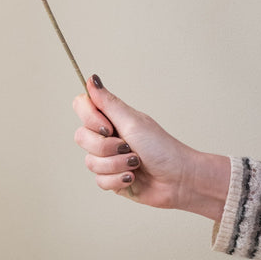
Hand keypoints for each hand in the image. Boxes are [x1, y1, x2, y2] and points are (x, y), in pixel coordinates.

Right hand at [73, 75, 229, 220]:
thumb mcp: (132, 122)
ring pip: (90, 162)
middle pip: (81, 137)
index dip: (89, 117)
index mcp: (111, 117)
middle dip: (106, 147)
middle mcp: (107, 136)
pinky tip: (133, 178)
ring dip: (116, 165)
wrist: (179, 180)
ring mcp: (108, 158)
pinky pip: (100, 181)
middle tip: (128, 147)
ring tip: (136, 164)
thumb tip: (92, 78)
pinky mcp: (112, 178)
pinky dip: (118, 179)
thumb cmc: (162, 148)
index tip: (108, 126)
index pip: (81, 106)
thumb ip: (108, 102)